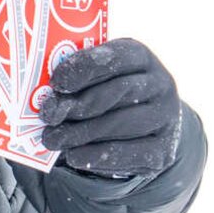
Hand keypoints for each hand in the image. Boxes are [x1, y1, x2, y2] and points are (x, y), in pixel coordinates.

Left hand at [39, 38, 182, 176]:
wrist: (144, 131)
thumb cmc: (108, 96)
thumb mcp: (97, 80)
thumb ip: (77, 81)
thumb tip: (47, 98)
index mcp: (140, 57)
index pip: (115, 56)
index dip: (84, 68)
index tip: (56, 83)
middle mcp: (160, 83)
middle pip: (117, 91)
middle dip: (78, 105)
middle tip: (48, 116)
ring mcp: (166, 117)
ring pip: (119, 124)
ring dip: (80, 133)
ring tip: (51, 140)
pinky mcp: (163, 150)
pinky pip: (127, 153)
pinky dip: (95, 155)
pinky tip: (73, 156)